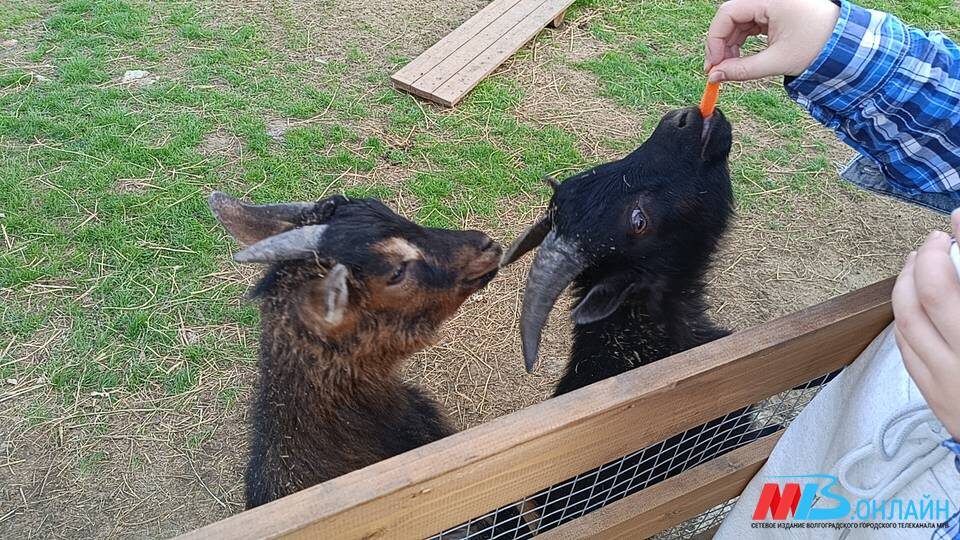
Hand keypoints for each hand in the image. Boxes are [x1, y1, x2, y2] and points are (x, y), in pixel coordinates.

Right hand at [704, 0, 839, 81]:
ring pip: (737, 21)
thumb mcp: (777, 61)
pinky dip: (741, 40)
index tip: (712, 65)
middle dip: (721, 44)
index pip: (727, 13)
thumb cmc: (817, 47)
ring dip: (730, 44)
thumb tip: (714, 77)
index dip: (715, 40)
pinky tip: (740, 57)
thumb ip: (742, 70)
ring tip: (731, 67)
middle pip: (730, 16)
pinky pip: (748, 22)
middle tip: (718, 70)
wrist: (845, 44)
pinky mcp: (773, 10)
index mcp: (771, 0)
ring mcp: (770, 2)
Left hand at [892, 209, 959, 440]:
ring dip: (907, 284)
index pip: (954, 287)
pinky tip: (911, 302)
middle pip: (931, 295)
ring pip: (907, 321)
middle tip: (936, 240)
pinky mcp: (935, 397)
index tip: (956, 220)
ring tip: (920, 262)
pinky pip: (905, 348)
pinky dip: (904, 317)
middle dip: (928, 258)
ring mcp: (948, 382)